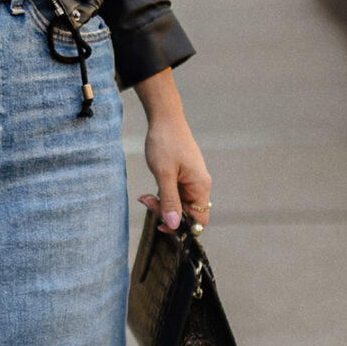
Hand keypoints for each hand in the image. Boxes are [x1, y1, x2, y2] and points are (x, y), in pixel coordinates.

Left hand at [133, 67, 210, 232]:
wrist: (164, 118)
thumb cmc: (165, 142)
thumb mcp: (164, 174)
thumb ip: (170, 201)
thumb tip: (174, 225)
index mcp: (200, 186)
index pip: (199, 220)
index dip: (182, 227)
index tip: (161, 224)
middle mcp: (199, 185)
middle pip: (187, 214)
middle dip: (167, 213)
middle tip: (147, 202)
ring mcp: (191, 181)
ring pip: (179, 204)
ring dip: (162, 204)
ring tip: (146, 196)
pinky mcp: (183, 176)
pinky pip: (175, 194)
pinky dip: (163, 195)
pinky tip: (151, 191)